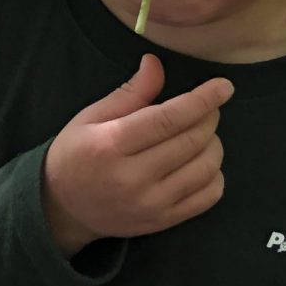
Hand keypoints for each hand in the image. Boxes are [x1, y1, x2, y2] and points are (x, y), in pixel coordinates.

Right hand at [41, 54, 233, 254]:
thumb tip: (155, 63)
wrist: (62, 209)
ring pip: (206, 168)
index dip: (202, 100)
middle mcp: (132, 178)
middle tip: (205, 109)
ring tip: (201, 135)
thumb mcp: (90, 117)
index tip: (223, 86)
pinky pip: (208, 196)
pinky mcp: (163, 221)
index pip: (169, 119)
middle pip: (191, 141)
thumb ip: (129, 93)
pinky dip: (215, 175)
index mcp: (111, 145)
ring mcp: (150, 204)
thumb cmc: (75, 155)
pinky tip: (200, 164)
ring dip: (213, 144)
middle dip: (209, 118)